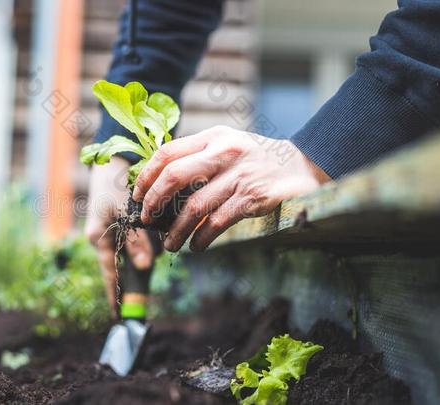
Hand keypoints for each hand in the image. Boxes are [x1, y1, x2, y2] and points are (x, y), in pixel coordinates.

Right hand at [84, 156, 154, 318]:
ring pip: (143, 248)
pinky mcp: (131, 221)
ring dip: (153, 243)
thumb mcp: (123, 213)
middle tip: (151, 257)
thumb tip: (147, 266)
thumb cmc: (114, 184)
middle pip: (130, 263)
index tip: (120, 317)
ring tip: (157, 227)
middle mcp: (108, 237)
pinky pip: (146, 235)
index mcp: (99, 238)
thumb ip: (135, 240)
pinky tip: (161, 221)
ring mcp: (119, 230)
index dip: (115, 296)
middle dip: (144, 261)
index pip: (110, 275)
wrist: (115, 158)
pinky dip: (155, 232)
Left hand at [132, 126, 330, 251]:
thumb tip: (158, 184)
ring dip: (176, 230)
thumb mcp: (227, 145)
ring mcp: (239, 175)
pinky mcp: (253, 198)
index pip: (168, 152)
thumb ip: (198, 156)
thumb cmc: (256, 159)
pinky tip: (196, 246)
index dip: (146, 176)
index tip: (137, 196)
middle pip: (174, 176)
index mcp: (213, 136)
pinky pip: (217, 222)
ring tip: (170, 244)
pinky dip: (202, 238)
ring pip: (194, 206)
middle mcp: (225, 151)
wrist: (303, 166)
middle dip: (154, 202)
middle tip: (147, 219)